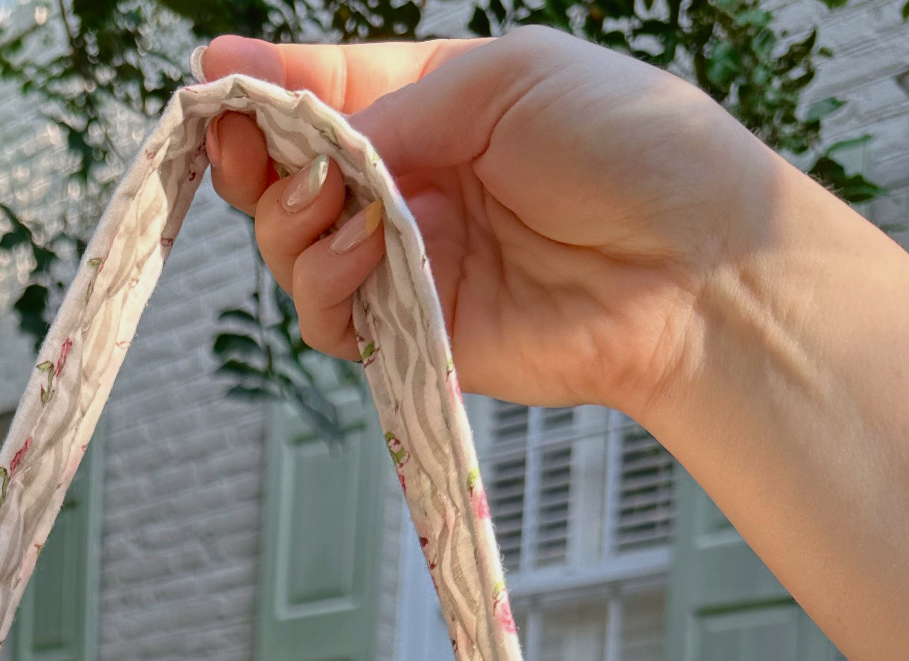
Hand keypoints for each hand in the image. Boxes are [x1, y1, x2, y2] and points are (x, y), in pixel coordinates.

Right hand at [201, 29, 784, 425]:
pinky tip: (368, 252)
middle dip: (258, 161)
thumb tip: (316, 148)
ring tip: (339, 207)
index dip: (267, 88)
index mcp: (436, 110)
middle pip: (291, 180)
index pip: (327, 96)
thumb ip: (394, 111)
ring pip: (296, 253)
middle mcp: (414, 188)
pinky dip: (327, 285)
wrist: (693, 264)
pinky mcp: (418, 336)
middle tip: (250, 148)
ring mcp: (412, 265)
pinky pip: (332, 320)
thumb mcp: (505, 79)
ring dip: (291, 225)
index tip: (215, 76)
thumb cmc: (629, 149)